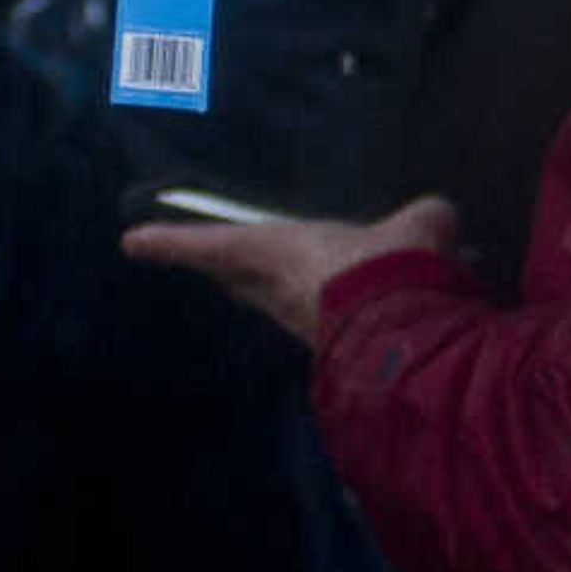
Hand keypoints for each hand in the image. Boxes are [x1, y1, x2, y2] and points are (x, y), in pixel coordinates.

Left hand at [123, 195, 460, 348]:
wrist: (408, 343)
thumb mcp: (419, 225)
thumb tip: (438, 219)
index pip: (211, 244)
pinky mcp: (333, 351)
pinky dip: (353, 308)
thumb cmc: (391, 268)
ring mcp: (303, 326)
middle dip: (227, 269)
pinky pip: (331, 320)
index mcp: (278, 252)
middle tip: (215, 261)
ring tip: (326, 272)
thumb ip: (423, 219)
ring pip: (283, 302)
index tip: (132, 242)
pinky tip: (386, 304)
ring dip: (299, 287)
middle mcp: (279, 292)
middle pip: (237, 280)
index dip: (172, 242)